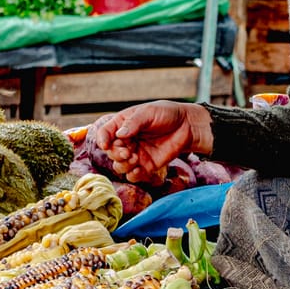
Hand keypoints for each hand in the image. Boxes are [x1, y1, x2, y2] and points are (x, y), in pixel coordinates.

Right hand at [88, 101, 211, 182]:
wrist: (187, 126)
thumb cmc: (167, 114)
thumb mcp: (149, 113)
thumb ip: (134, 123)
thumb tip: (119, 134)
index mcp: (122, 125)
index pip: (105, 134)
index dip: (102, 140)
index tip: (106, 144)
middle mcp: (126, 141)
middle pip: (111, 152)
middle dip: (116, 153)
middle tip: (128, 152)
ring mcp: (136, 154)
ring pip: (119, 166)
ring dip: (123, 165)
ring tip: (135, 158)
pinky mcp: (146, 166)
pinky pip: (134, 176)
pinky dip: (133, 175)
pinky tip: (140, 169)